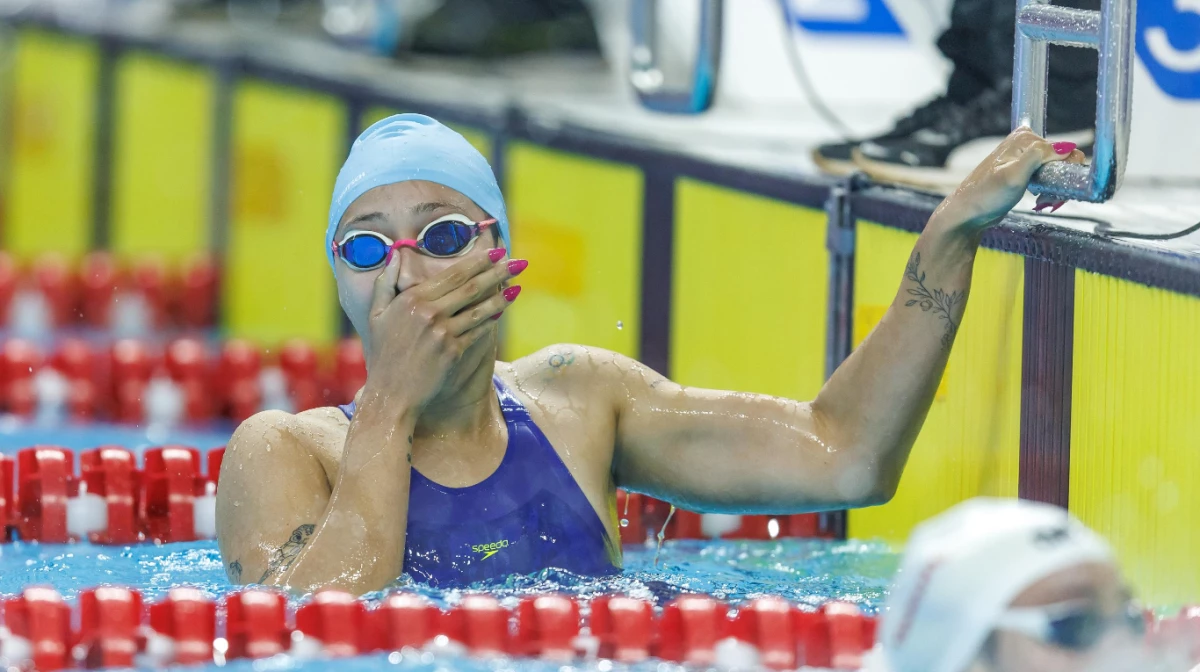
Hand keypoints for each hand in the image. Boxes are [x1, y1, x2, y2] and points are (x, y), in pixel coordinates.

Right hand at [362, 250, 524, 410]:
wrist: (390, 394)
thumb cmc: (383, 354)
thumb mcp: (375, 315)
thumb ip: (385, 282)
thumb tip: (396, 253)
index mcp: (412, 299)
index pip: (453, 274)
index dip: (478, 261)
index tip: (496, 251)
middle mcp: (429, 313)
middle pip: (471, 287)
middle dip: (498, 272)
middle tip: (518, 262)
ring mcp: (442, 333)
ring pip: (479, 309)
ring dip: (502, 296)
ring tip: (518, 284)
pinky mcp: (453, 352)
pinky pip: (478, 331)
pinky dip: (492, 320)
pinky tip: (503, 310)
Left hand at [933, 127, 1086, 233]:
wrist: (968, 214)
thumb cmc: (987, 195)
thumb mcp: (1014, 175)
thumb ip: (1039, 156)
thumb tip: (1067, 147)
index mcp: (1024, 138)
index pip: (1063, 150)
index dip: (1065, 171)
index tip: (1056, 189)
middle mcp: (1025, 143)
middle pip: (1061, 160)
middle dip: (1059, 183)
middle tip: (1047, 199)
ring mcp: (1024, 158)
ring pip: (1056, 171)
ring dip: (1054, 189)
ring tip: (1042, 201)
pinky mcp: (1024, 172)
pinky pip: (1048, 179)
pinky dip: (1048, 191)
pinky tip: (1039, 200)